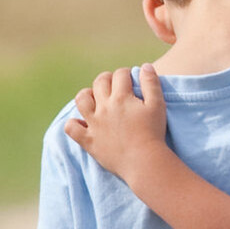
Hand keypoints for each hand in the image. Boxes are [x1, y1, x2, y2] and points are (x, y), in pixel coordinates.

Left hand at [63, 63, 169, 181]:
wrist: (144, 162)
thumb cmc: (153, 133)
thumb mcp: (158, 105)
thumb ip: (151, 83)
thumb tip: (145, 66)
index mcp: (121, 97)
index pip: (120, 75)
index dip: (126, 73)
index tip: (131, 79)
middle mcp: (104, 107)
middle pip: (99, 82)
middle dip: (107, 79)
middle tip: (114, 85)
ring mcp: (94, 124)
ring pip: (81, 100)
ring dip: (87, 95)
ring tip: (95, 98)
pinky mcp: (88, 140)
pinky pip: (72, 128)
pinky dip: (73, 123)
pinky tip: (82, 122)